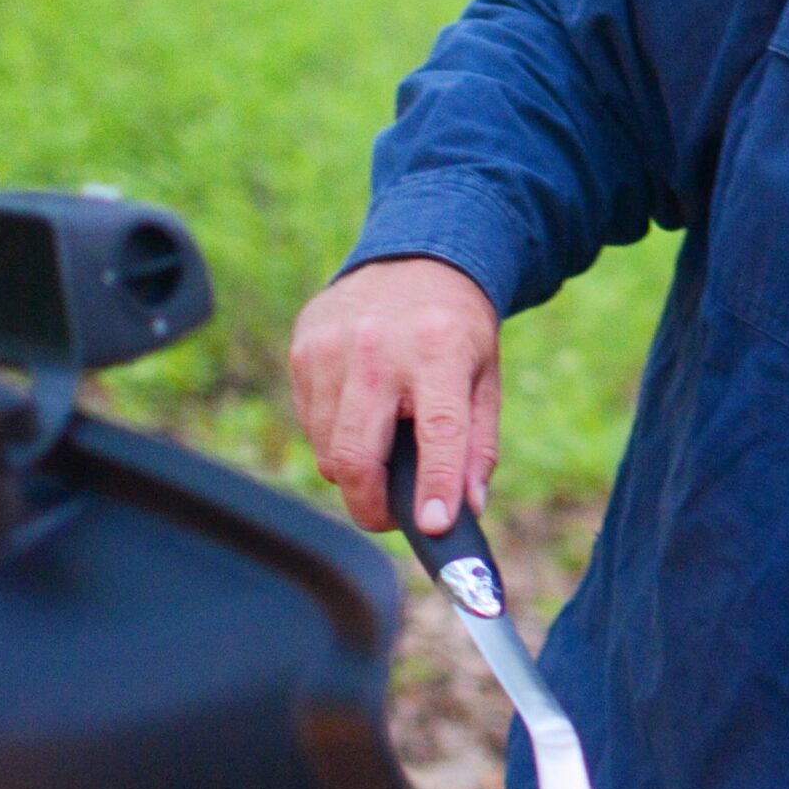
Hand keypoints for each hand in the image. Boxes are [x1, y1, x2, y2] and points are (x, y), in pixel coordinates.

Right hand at [289, 258, 500, 535]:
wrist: (413, 261)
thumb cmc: (455, 330)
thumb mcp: (486, 378)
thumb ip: (479, 444)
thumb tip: (468, 507)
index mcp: (439, 351)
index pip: (438, 431)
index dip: (435, 486)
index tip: (432, 527)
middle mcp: (379, 348)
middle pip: (357, 455)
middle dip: (371, 505)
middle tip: (390, 518)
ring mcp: (331, 348)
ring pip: (328, 450)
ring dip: (354, 473)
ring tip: (382, 456)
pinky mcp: (302, 351)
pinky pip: (311, 425)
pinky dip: (335, 440)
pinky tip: (361, 417)